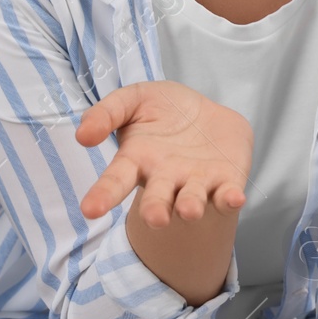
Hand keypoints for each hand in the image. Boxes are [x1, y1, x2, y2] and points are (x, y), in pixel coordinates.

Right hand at [75, 80, 252, 227]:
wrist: (205, 110)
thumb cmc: (162, 109)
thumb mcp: (132, 99)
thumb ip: (106, 113)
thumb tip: (83, 135)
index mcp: (137, 161)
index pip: (116, 181)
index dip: (103, 195)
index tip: (90, 210)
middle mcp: (165, 178)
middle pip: (157, 199)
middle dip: (156, 209)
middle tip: (155, 218)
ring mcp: (196, 182)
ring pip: (192, 200)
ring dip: (191, 206)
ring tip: (189, 211)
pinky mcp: (226, 180)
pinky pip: (227, 194)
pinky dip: (230, 199)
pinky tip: (234, 199)